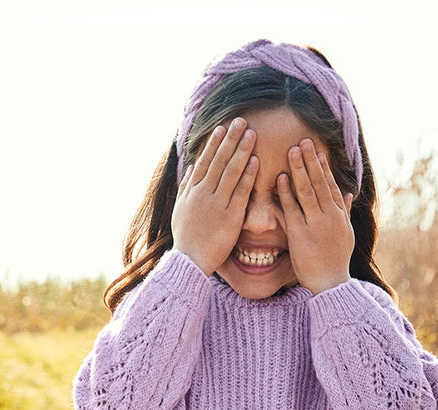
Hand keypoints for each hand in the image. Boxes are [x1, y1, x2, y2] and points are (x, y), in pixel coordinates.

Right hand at [171, 118, 258, 275]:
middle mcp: (203, 194)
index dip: (214, 143)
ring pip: (230, 172)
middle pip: (218, 161)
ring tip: (251, 134)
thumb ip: (186, 187)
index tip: (222, 127)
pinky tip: (256, 161)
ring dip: (241, 151)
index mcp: (192, 192)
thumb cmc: (186, 238)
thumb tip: (192, 167)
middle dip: (230, 139)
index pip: (204, 161)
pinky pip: (240, 192)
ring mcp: (216, 204)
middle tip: (241, 120)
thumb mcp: (181, 210)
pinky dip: (248, 176)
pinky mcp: (229, 217)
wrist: (189, 260)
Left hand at [277, 139, 354, 294]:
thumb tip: (350, 193)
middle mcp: (330, 216)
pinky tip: (280, 178)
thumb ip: (345, 211)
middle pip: (320, 182)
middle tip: (303, 140)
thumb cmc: (336, 261)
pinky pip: (292, 209)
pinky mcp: (300, 234)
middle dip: (310, 160)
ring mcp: (315, 224)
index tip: (316, 150)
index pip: (331, 185)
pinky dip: (286, 192)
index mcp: (340, 215)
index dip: (324, 167)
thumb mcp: (346, 234)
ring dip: (299, 169)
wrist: (331, 284)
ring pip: (307, 191)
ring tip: (291, 150)